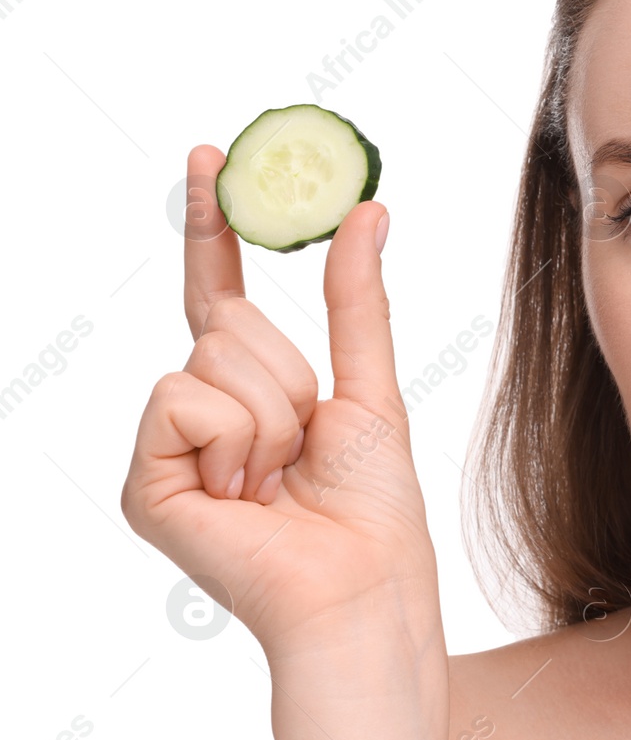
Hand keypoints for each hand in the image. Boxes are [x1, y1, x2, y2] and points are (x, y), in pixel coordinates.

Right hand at [122, 145, 439, 661]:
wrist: (364, 585)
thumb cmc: (374, 508)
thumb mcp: (372, 386)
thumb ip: (356, 300)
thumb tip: (368, 209)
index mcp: (251, 392)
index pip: (220, 292)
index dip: (212, 226)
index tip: (209, 155)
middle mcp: (200, 414)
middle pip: (228, 322)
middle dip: (289, 374)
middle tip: (306, 445)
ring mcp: (168, 448)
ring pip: (211, 357)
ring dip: (273, 414)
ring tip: (280, 479)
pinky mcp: (147, 484)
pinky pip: (182, 398)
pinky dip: (235, 439)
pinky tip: (246, 495)